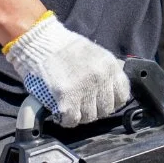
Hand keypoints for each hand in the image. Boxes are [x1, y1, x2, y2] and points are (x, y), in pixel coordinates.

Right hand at [3, 12, 131, 127]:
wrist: (40, 42)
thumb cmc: (66, 48)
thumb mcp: (96, 54)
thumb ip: (105, 72)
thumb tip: (110, 91)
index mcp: (110, 66)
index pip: (122, 95)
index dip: (113, 102)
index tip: (103, 102)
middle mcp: (101, 78)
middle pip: (106, 109)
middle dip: (95, 110)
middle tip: (83, 106)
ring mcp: (84, 88)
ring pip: (90, 117)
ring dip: (80, 116)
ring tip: (72, 109)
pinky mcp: (66, 97)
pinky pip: (72, 119)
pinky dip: (67, 120)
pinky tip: (62, 114)